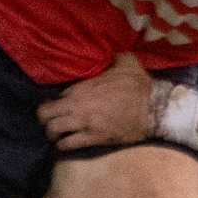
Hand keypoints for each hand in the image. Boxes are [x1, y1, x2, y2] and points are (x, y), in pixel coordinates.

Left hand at [39, 54, 155, 149]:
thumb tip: (112, 52)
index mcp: (82, 88)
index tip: (61, 104)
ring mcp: (84, 124)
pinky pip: (68, 144)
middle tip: (49, 121)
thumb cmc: (139, 86)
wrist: (152, 108)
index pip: (57, 96)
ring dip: (52, 133)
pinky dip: (63, 145)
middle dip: (44, 118)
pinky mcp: (93, 139)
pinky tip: (65, 144)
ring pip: (53, 131)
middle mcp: (77, 106)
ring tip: (55, 135)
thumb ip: (114, 56)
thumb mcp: (126, 62)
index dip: (57, 100)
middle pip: (45, 114)